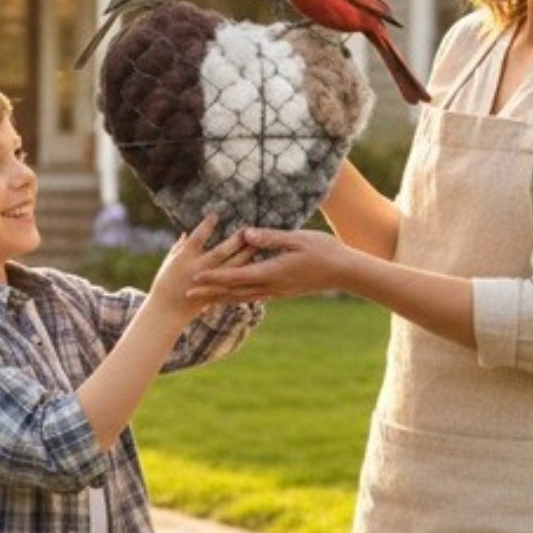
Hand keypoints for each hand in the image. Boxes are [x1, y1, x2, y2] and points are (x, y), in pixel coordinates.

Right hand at [148, 214, 256, 320]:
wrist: (166, 311)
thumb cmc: (165, 282)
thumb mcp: (169, 261)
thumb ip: (179, 246)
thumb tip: (186, 233)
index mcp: (184, 258)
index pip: (197, 239)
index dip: (206, 226)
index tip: (216, 215)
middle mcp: (197, 270)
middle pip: (219, 253)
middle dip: (234, 242)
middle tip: (247, 230)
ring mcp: (207, 283)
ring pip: (230, 269)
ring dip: (245, 257)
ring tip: (258, 245)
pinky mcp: (215, 294)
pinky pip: (233, 284)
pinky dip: (245, 277)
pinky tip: (258, 268)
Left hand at [189, 228, 347, 301]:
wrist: (344, 272)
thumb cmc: (323, 250)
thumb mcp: (297, 238)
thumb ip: (270, 237)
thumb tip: (245, 233)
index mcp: (273, 272)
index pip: (237, 275)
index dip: (214, 276)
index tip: (195, 276)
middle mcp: (272, 286)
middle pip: (234, 291)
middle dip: (210, 291)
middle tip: (188, 293)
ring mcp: (278, 291)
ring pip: (243, 296)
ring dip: (221, 297)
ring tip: (204, 298)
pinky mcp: (283, 291)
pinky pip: (254, 295)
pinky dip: (238, 296)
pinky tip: (233, 296)